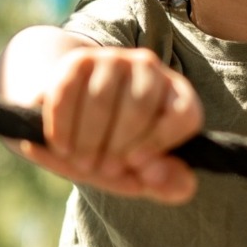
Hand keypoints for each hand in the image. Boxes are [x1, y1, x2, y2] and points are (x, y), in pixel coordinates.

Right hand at [20, 47, 203, 203]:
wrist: (68, 114)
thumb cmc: (113, 147)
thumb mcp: (141, 172)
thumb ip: (166, 183)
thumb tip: (184, 187)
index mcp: (177, 95)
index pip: (184, 113)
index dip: (160, 141)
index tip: (136, 165)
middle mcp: (150, 69)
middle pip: (140, 105)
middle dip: (118, 145)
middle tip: (104, 170)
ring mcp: (114, 60)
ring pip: (102, 99)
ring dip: (89, 139)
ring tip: (83, 163)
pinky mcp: (78, 61)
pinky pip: (69, 92)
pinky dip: (64, 125)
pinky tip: (62, 147)